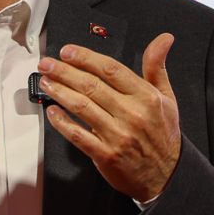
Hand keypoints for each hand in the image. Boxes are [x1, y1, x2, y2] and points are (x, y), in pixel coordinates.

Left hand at [38, 33, 179, 202]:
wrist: (166, 175)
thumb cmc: (163, 134)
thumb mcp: (166, 97)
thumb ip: (157, 67)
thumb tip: (163, 39)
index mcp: (145, 97)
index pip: (111, 70)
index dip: (86, 57)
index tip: (68, 51)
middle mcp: (132, 114)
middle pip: (91, 86)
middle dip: (64, 71)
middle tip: (47, 63)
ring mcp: (117, 135)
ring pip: (81, 107)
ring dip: (59, 92)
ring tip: (46, 82)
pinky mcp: (105, 155)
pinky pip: (78, 135)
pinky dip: (62, 122)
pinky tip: (52, 111)